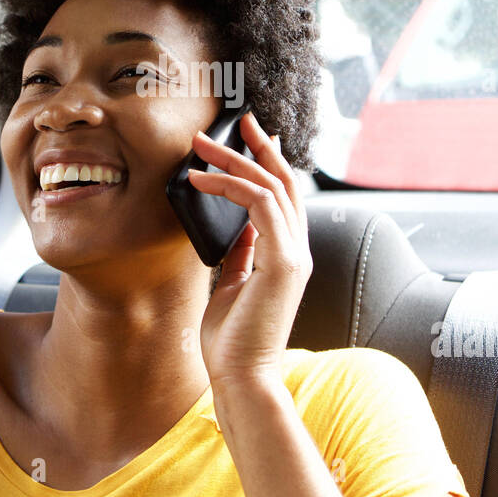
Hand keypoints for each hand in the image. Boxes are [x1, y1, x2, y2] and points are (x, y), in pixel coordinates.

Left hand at [187, 110, 312, 391]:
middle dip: (258, 146)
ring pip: (271, 186)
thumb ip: (241, 254)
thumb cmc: (232, 340)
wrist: (241, 377)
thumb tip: (237, 228)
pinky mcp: (283, 263)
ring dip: (234, 160)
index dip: (269, 160)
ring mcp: (294, 255)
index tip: (250, 135)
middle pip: (284, 181)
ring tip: (200, 147)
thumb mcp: (234, 285)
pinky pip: (259, 206)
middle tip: (236, 119)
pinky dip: (230, 187)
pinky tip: (201, 181)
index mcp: (288, 254)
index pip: (284, 195)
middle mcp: (297, 250)